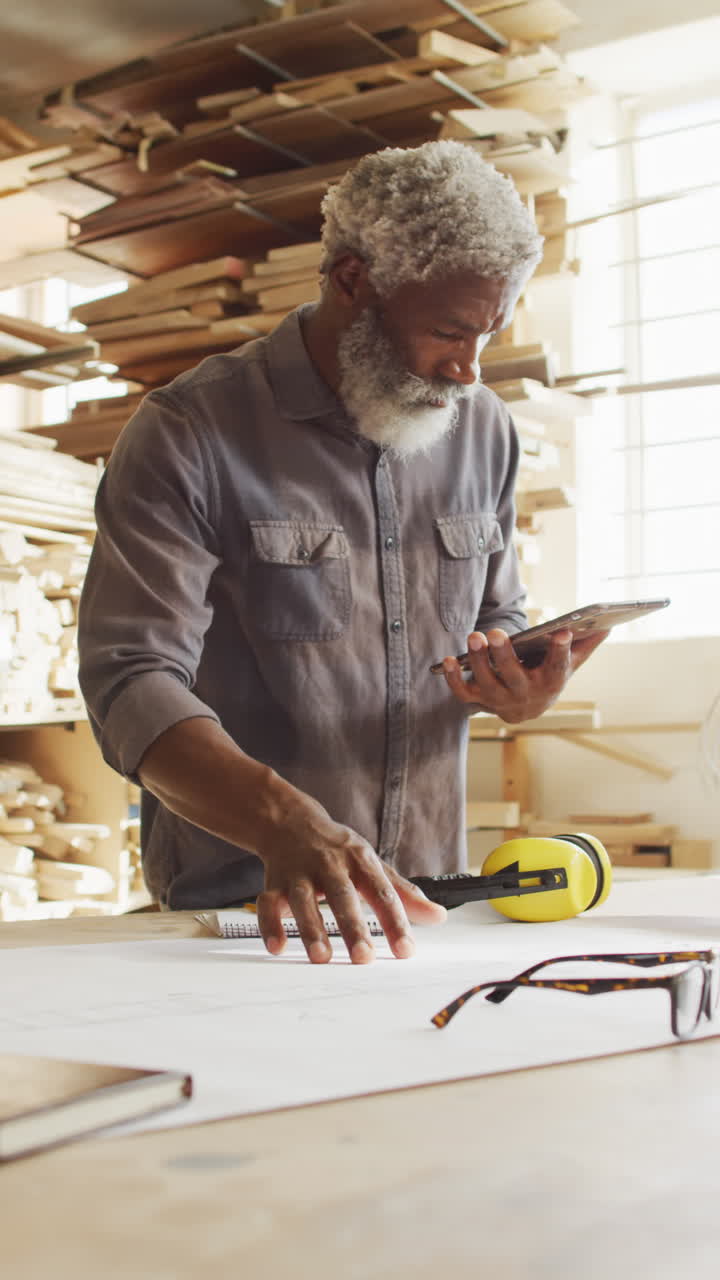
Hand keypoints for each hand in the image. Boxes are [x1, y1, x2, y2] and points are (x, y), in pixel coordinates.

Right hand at [255, 790, 445, 964]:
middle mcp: (329, 865)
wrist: (289, 820)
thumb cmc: (337, 848)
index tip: (406, 951)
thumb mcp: (371, 864)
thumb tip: (438, 917)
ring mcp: (299, 873)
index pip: (382, 892)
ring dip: (311, 928)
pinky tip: (277, 948)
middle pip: (342, 895)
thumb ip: (403, 893)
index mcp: (359, 860)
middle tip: (363, 957)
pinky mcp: (274, 882)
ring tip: (321, 957)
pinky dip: (270, 925)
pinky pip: (268, 903)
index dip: (396, 922)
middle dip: (352, 926)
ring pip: (303, 900)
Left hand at [440, 627, 607, 722]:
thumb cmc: (548, 676)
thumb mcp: (569, 664)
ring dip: (478, 661)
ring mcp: (500, 699)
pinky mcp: (479, 700)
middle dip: (504, 655)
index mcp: (551, 682)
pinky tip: (446, 660)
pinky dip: (453, 679)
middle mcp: (525, 694)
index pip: (558, 667)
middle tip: (496, 632)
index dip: (561, 651)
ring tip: (474, 636)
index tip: (562, 631)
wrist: (527, 710)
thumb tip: (609, 623)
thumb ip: (584, 645)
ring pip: (487, 683)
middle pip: (514, 676)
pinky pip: (463, 693)